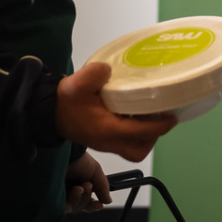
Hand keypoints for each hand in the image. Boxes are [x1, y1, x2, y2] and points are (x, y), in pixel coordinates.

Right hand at [54, 62, 176, 162]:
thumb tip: (109, 71)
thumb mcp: (77, 83)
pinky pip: (125, 143)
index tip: (172, 115)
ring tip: (150, 115)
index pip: (141, 132)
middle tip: (160, 117)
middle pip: (138, 150)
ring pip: (133, 150)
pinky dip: (135, 132)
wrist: (49, 112)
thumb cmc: (65, 100)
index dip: (160, 125)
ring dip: (145, 136)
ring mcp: (106, 144)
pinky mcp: (103, 141)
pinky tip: (135, 113)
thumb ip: (95, 73)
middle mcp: (109, 142)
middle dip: (154, 136)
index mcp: (107, 130)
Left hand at [64, 151, 111, 213]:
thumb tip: (108, 201)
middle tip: (87, 185)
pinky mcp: (50, 198)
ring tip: (78, 187)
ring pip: (72, 207)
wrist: (63, 154)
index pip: (86, 201)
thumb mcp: (95, 170)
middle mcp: (69, 189)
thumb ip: (103, 187)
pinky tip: (69, 199)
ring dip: (78, 199)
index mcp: (79, 183)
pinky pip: (60, 209)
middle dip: (86, 198)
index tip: (100, 205)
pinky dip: (67, 206)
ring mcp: (59, 193)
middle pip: (80, 206)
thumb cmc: (78, 158)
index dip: (93, 205)